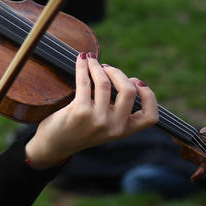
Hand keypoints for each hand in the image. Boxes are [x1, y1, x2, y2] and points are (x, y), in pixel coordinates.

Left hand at [24, 53, 158, 167]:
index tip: (137, 82)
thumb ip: (117, 110)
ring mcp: (97, 120)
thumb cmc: (80, 130)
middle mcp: (114, 127)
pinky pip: (85, 81)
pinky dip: (83, 66)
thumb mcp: (105, 125)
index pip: (150, 117)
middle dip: (117, 73)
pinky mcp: (80, 112)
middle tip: (105, 68)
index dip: (148, 96)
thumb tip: (120, 76)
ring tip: (91, 61)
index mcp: (124, 131)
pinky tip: (82, 60)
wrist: (54, 145)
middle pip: (128, 91)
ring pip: (105, 83)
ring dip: (97, 66)